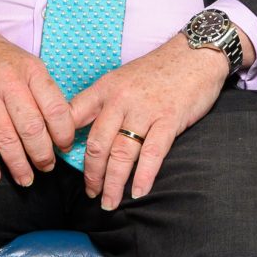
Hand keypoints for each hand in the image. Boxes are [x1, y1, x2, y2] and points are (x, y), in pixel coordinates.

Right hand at [0, 4, 75, 187]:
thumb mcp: (27, 64)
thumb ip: (43, 92)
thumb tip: (63, 127)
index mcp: (32, 71)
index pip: (56, 108)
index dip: (64, 134)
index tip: (65, 147)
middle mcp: (9, 82)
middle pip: (32, 128)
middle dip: (43, 154)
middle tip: (47, 166)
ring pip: (6, 137)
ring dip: (18, 164)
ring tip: (26, 179)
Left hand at [70, 31, 238, 209]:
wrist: (195, 54)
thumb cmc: (159, 69)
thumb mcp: (123, 78)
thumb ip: (104, 102)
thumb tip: (86, 131)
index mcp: (106, 88)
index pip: (73, 116)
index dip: (63, 141)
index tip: (61, 161)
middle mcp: (121, 100)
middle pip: (97, 144)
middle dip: (91, 174)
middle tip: (91, 192)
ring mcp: (145, 110)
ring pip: (121, 154)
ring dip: (113, 183)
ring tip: (109, 202)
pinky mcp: (169, 119)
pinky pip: (152, 153)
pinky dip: (144, 176)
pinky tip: (138, 192)